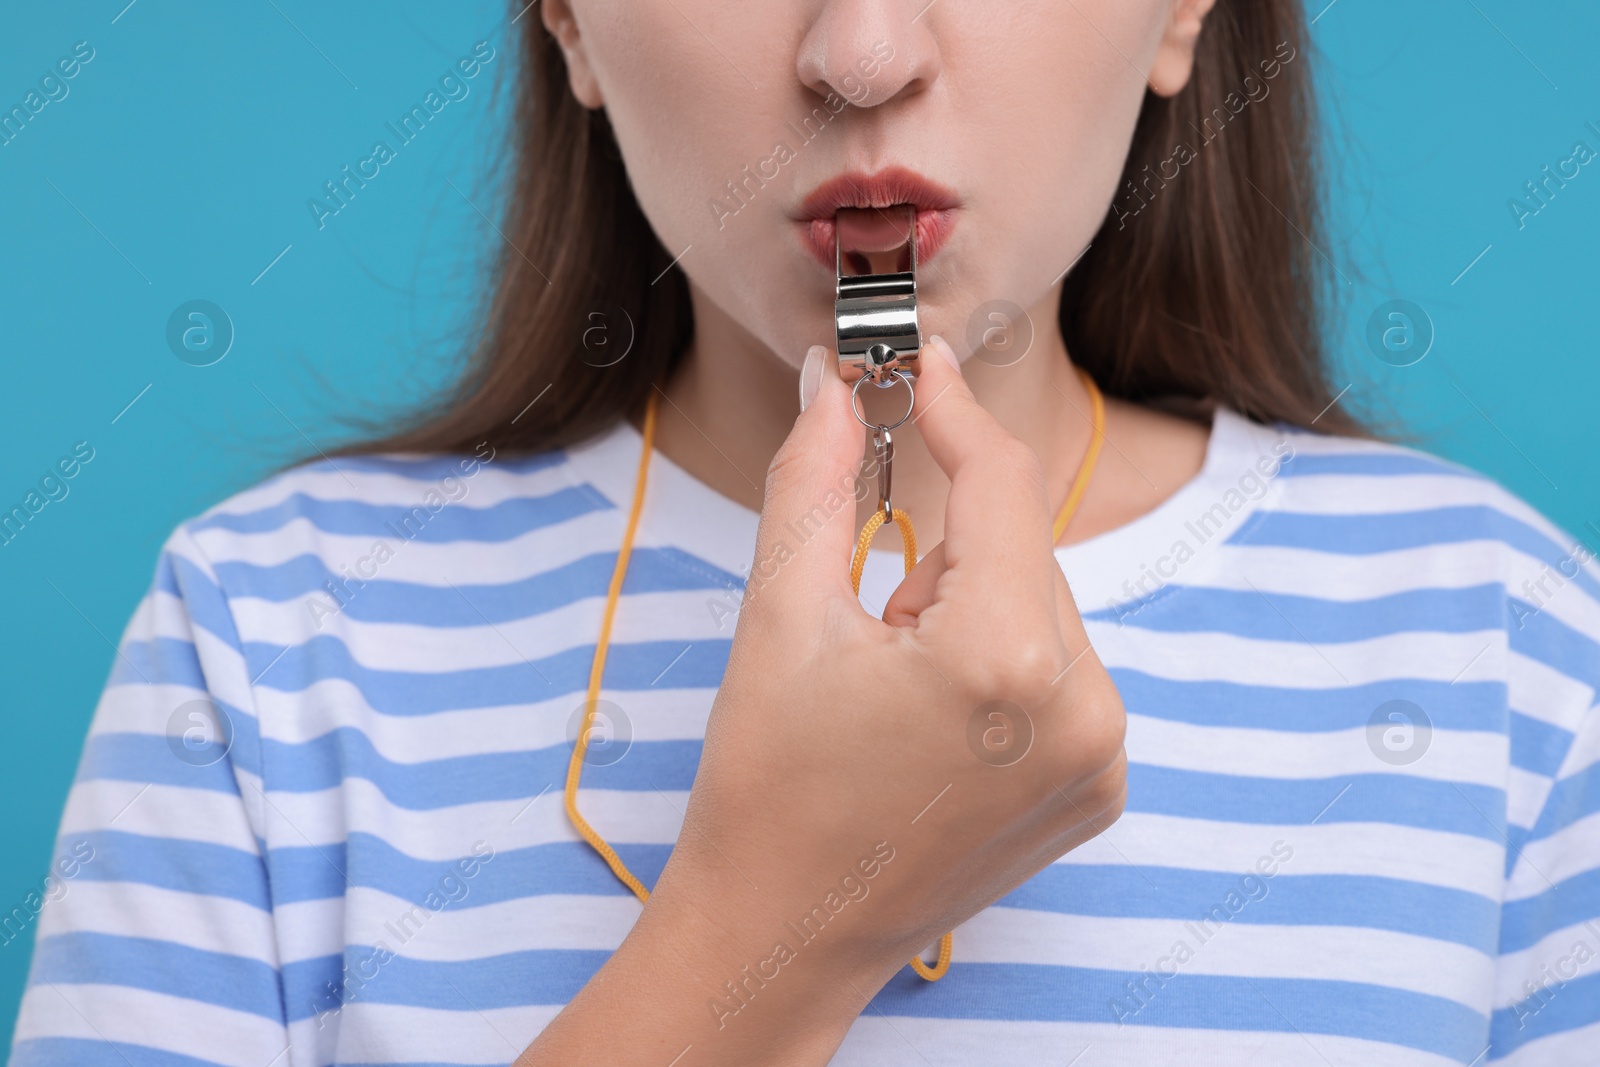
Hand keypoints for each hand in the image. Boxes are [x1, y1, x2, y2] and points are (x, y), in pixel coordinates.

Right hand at [521, 337, 1126, 1065]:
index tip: (917, 362)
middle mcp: (1082, 711)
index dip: (954, 411)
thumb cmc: (768, 787)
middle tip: (871, 629)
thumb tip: (834, 383)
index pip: (1002, 484)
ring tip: (901, 691)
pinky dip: (1004, 664)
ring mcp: (1102, 758)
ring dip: (972, 610)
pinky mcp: (1102, 787)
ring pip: (1042, 603)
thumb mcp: (782, 617)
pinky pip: (1062, 668)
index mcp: (1004, 662)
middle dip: (944, 556)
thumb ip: (817, 480)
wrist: (786, 929)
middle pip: (1022, 546)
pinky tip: (941, 723)